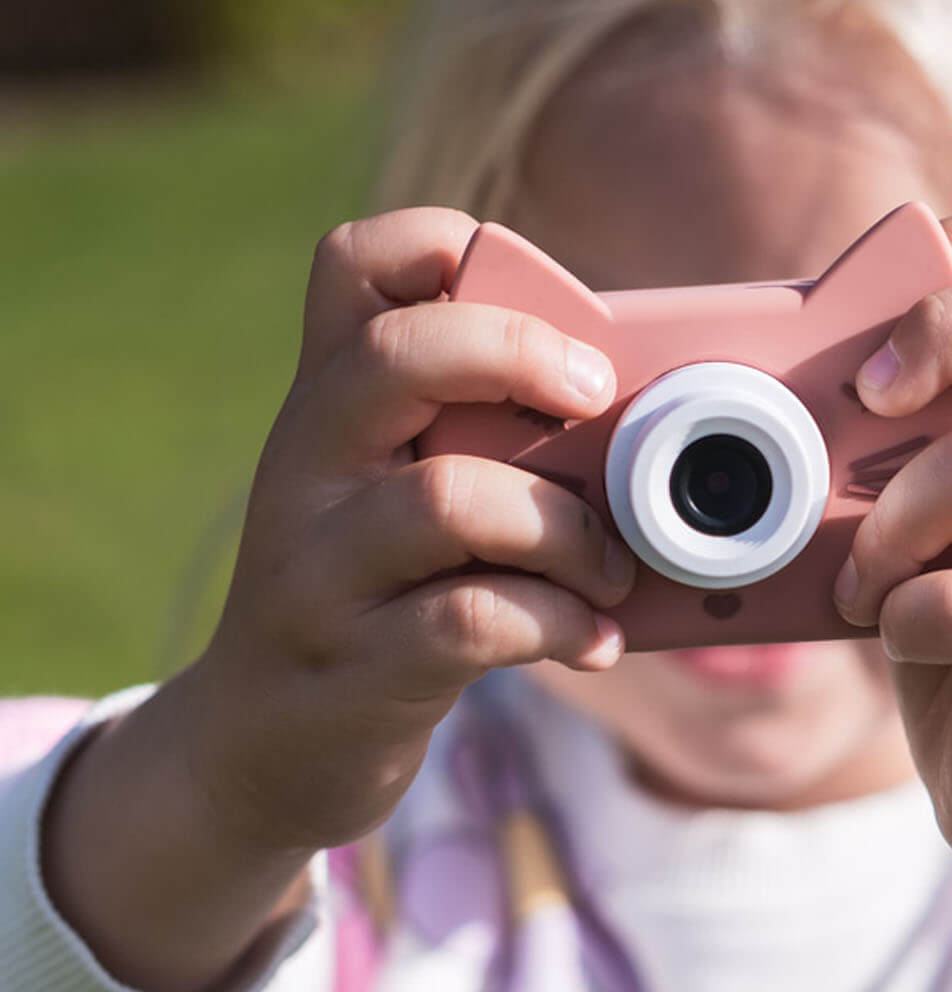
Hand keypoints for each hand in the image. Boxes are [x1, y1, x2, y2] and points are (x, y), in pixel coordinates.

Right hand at [185, 207, 637, 851]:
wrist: (264, 747)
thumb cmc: (380, 595)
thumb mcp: (401, 495)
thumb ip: (486, 440)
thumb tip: (647, 415)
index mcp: (330, 404)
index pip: (352, 265)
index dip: (445, 243)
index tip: (550, 302)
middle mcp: (307, 469)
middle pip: (397, 358)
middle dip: (521, 357)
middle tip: (598, 399)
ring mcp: (318, 571)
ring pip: (449, 500)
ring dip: (568, 529)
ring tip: (615, 568)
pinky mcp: (352, 668)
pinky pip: (471, 620)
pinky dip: (560, 621)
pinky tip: (594, 639)